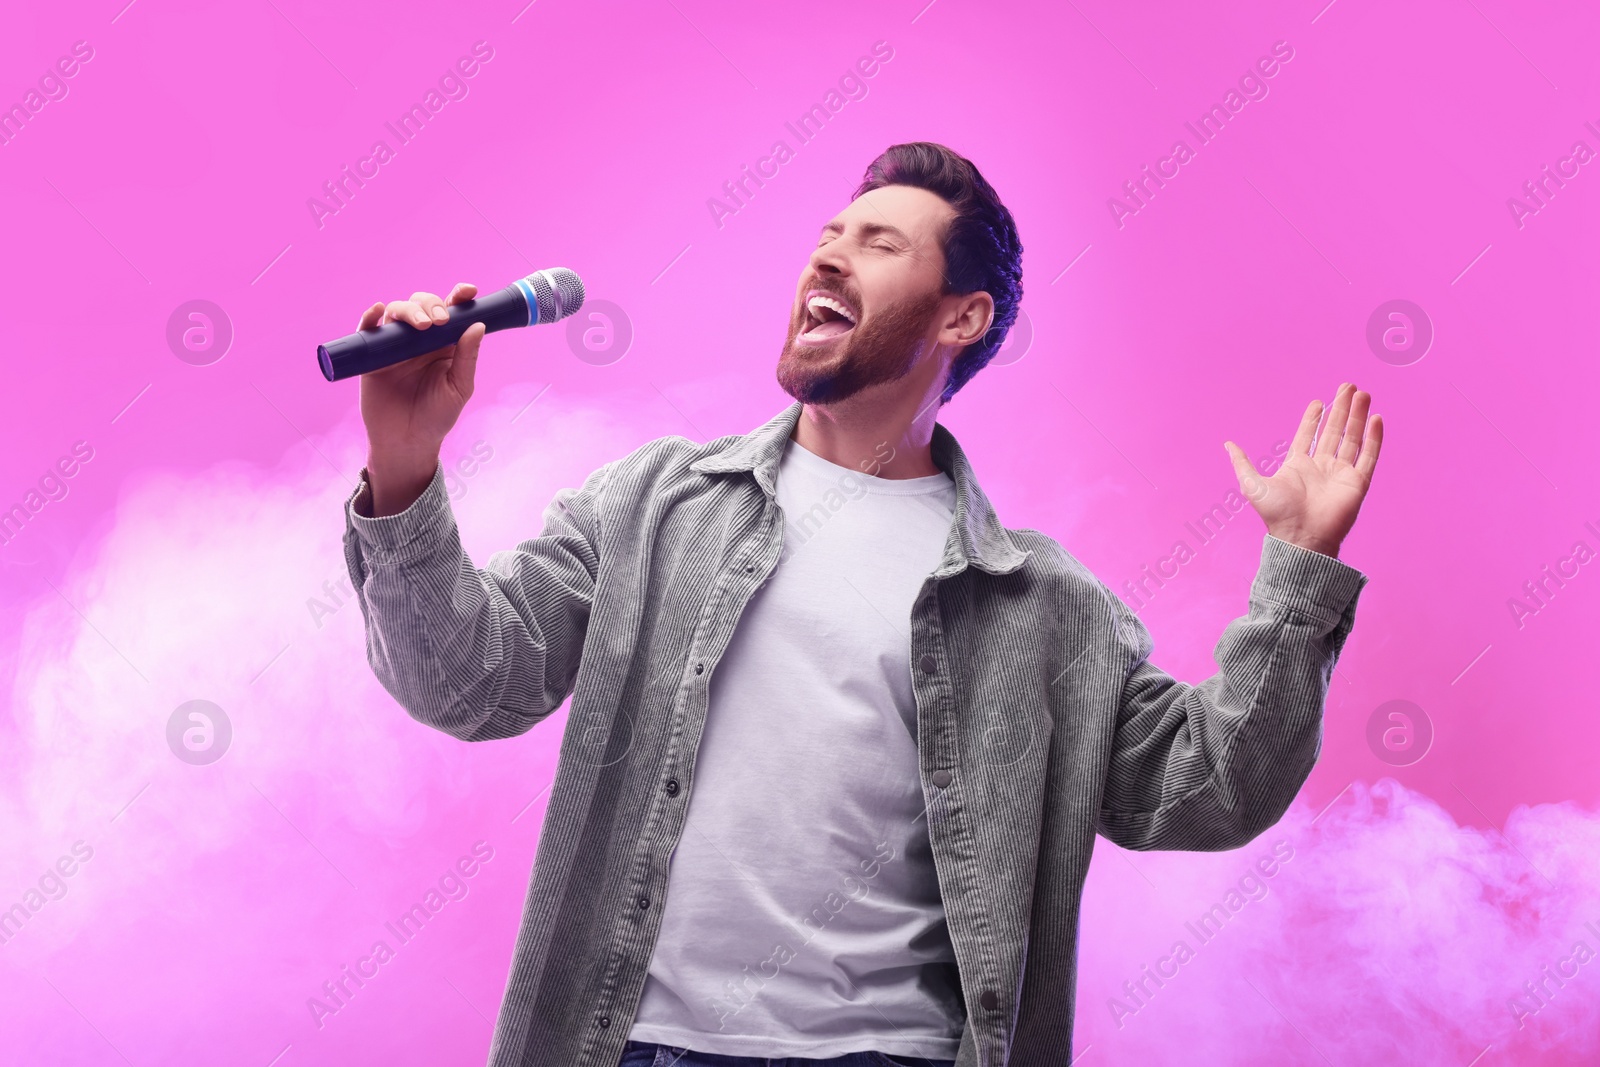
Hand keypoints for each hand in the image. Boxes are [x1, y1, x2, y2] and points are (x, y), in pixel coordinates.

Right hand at [356, 283, 483, 514]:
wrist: (406, 443)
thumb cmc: (437, 417)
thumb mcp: (459, 388)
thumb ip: (467, 357)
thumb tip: (478, 325)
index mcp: (445, 344)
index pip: (452, 312)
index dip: (459, 297)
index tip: (468, 292)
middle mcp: (420, 340)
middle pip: (423, 305)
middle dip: (431, 305)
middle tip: (439, 321)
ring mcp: (395, 345)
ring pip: (397, 311)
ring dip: (408, 310)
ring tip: (420, 325)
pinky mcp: (372, 355)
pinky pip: (369, 330)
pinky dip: (370, 317)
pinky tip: (377, 311)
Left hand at [1223, 383, 1382, 558]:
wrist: (1300, 537)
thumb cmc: (1276, 514)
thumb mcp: (1252, 484)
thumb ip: (1242, 462)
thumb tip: (1227, 444)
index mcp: (1297, 465)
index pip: (1308, 435)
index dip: (1313, 418)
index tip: (1319, 401)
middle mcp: (1321, 467)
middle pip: (1333, 431)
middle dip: (1341, 408)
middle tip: (1348, 386)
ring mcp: (1340, 474)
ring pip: (1352, 438)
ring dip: (1357, 416)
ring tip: (1363, 394)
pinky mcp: (1357, 482)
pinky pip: (1368, 456)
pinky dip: (1373, 438)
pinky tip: (1376, 418)